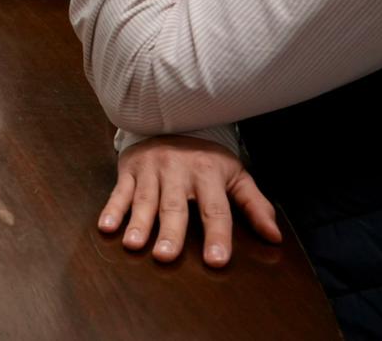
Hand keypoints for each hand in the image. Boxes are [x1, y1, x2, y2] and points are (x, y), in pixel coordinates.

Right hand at [99, 135, 281, 266]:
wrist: (171, 120)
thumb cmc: (206, 158)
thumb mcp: (235, 175)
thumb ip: (254, 205)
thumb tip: (274, 238)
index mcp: (208, 173)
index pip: (215, 209)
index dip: (217, 235)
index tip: (216, 261)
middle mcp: (178, 171)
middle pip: (175, 206)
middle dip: (170, 231)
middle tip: (165, 256)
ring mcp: (151, 169)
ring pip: (145, 200)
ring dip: (138, 223)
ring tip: (133, 245)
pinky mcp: (129, 169)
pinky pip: (119, 191)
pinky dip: (112, 209)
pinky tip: (107, 227)